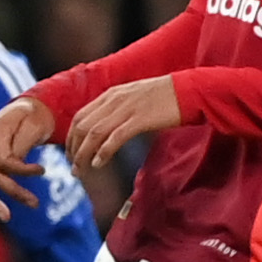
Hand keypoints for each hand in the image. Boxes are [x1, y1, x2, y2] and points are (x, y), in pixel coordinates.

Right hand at [0, 95, 58, 221]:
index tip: (42, 171)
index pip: (2, 161)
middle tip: (33, 204)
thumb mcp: (34, 124)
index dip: (22, 171)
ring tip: (6, 217)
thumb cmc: (36, 115)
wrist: (29, 107)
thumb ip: (22, 145)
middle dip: (10, 192)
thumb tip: (14, 166)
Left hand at [65, 75, 183, 171]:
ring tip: (80, 170)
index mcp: (110, 95)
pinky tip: (98, 164)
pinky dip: (103, 152)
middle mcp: (114, 100)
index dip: (71, 137)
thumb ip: (116, 110)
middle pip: (82, 126)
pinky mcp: (140, 119)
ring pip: (94, 134)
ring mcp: (126, 109)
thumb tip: (104, 129)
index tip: (70, 153)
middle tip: (73, 167)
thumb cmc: (165, 97)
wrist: (190, 90)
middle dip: (73, 149)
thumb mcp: (133, 98)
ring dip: (83, 155)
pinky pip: (115, 137)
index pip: (80, 116)